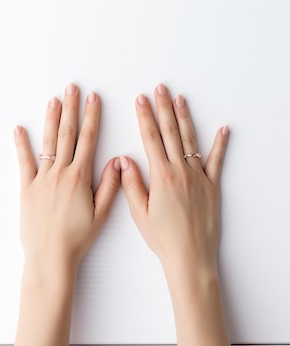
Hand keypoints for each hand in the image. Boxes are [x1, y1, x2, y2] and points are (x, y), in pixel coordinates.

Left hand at [13, 84, 119, 288]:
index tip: (93, 99)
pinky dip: (21, 144)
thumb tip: (117, 160)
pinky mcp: (26, 188)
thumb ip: (110, 185)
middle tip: (73, 88)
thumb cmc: (78, 238)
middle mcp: (60, 173)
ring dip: (51, 119)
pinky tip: (19, 128)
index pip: (88, 139)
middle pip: (67, 134)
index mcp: (80, 177)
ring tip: (54, 100)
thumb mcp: (101, 213)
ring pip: (48, 142)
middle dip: (71, 109)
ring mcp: (41, 179)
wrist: (51, 256)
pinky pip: (24, 161)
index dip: (91, 117)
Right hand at [120, 83, 228, 293]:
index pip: (150, 138)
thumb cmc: (163, 238)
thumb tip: (122, 159)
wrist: (190, 257)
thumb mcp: (139, 213)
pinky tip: (222, 129)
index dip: (144, 116)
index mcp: (161, 176)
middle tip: (159, 89)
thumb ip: (131, 184)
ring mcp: (198, 177)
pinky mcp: (212, 186)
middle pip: (170, 133)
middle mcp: (180, 171)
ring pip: (190, 141)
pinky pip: (216, 161)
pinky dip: (220, 145)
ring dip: (184, 118)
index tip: (141, 100)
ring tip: (180, 99)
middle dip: (163, 108)